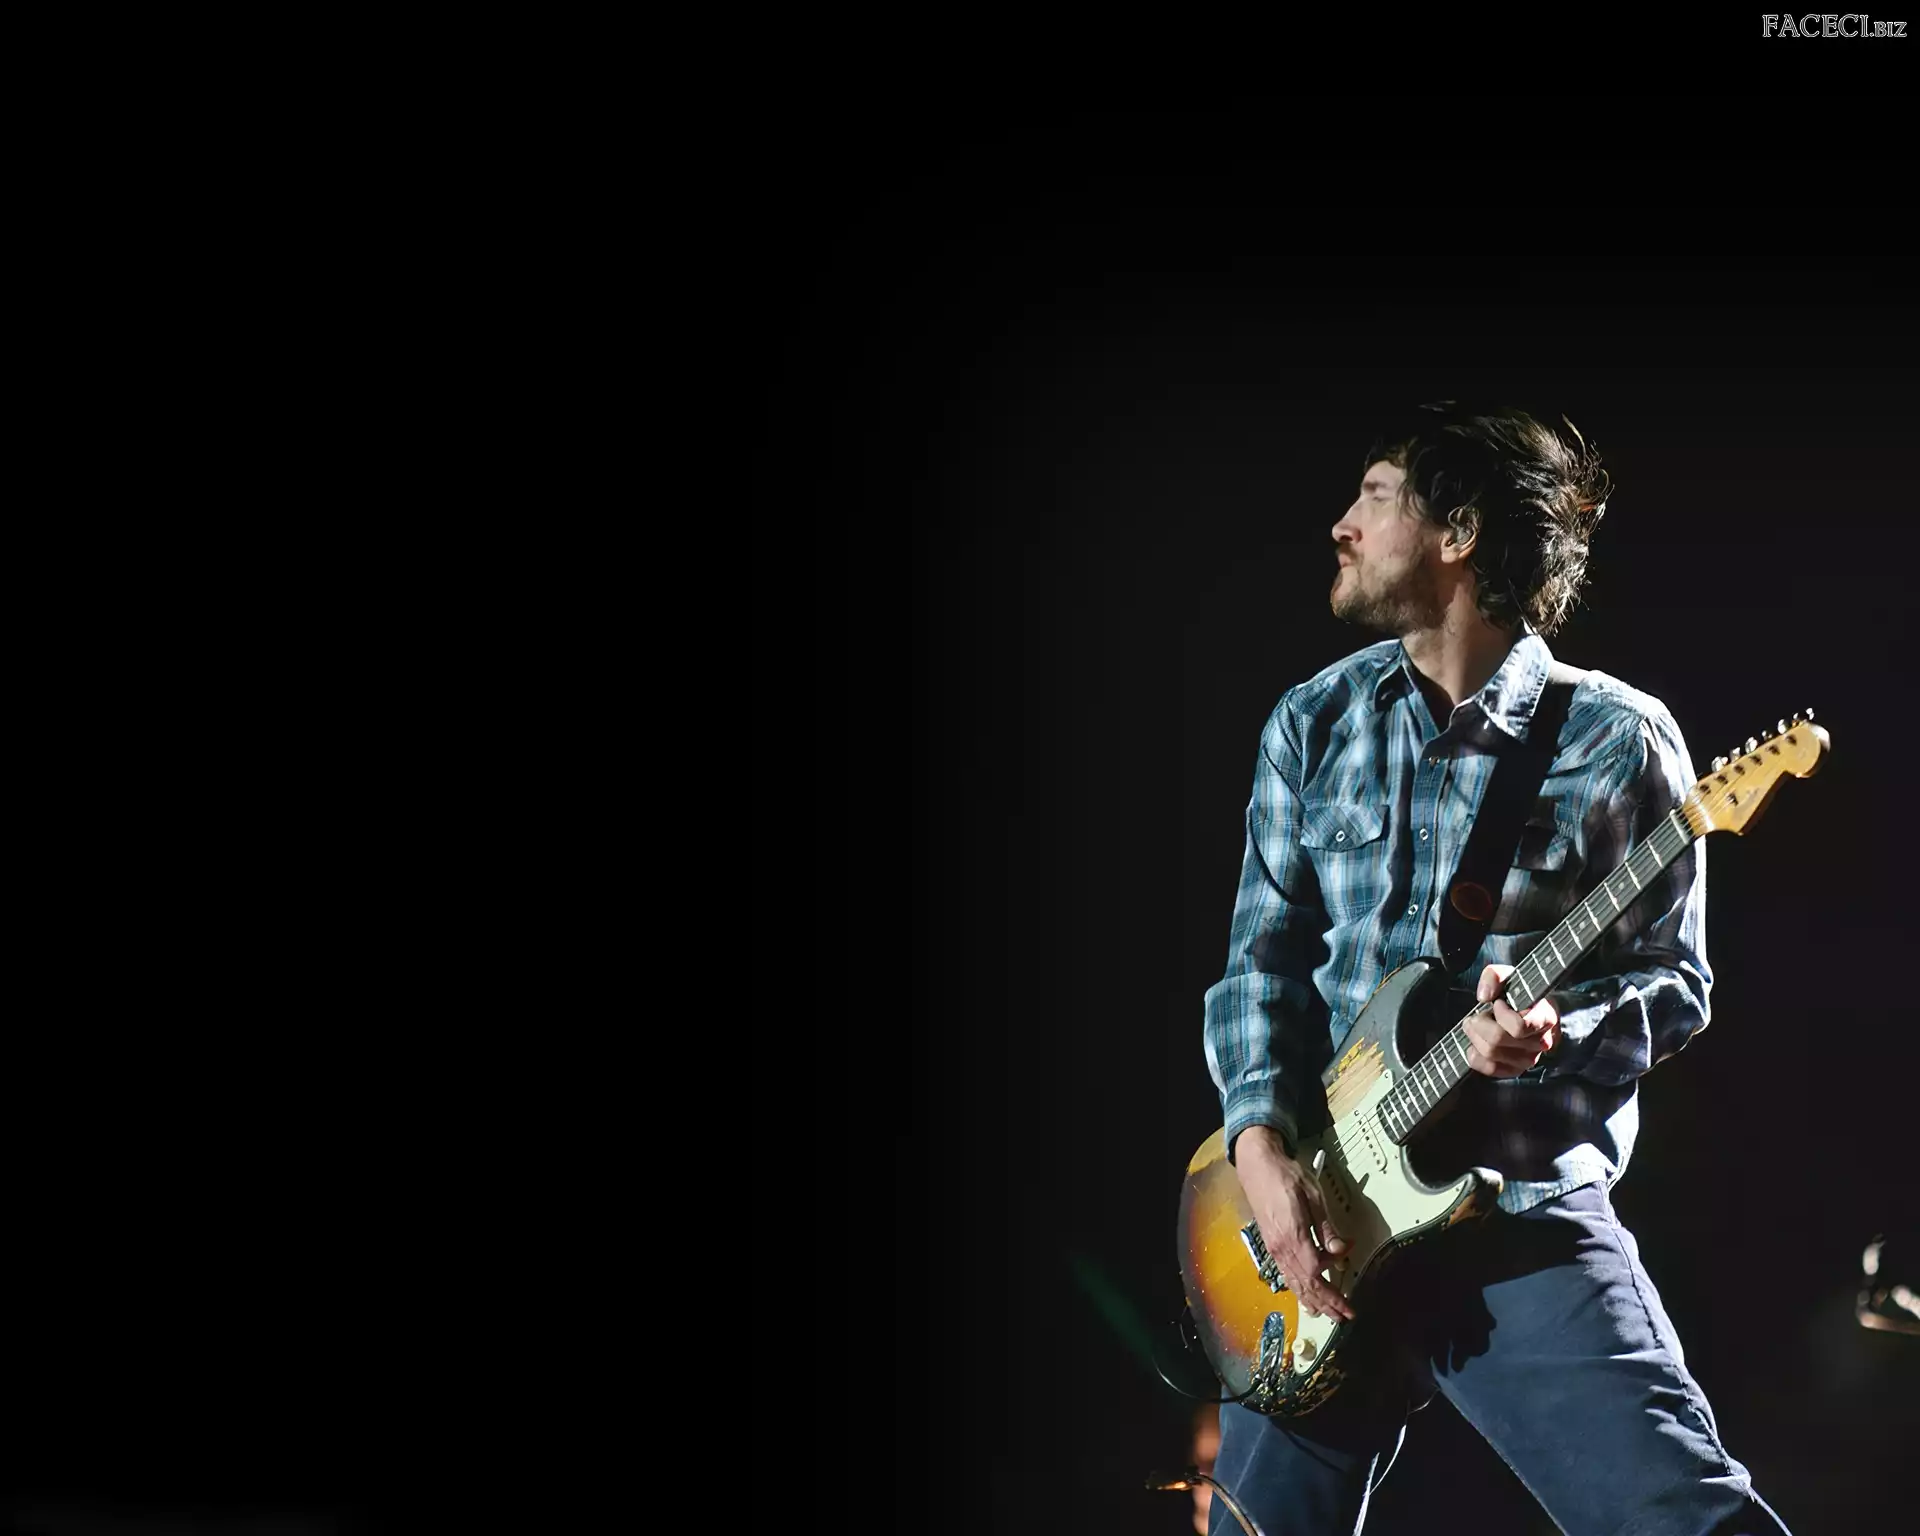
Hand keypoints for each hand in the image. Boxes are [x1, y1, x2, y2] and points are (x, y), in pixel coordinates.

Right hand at [1232, 1127, 1354, 1321]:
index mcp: (1293, 1237)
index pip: (1316, 1276)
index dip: (1333, 1294)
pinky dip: (1299, 1288)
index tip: (1348, 1306)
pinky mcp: (1271, 1244)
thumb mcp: (1314, 1196)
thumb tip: (1340, 1251)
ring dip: (1312, 1301)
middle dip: (1325, 1305)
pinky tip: (1305, 1294)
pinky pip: (1286, 1274)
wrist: (1258, 1165)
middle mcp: (1281, 1248)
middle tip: (1343, 1317)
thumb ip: (1326, 1227)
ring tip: (1327, 1313)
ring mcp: (1274, 1248)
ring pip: (1294, 1283)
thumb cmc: (1286, 1176)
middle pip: (1305, 1286)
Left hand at [1464, 963, 1558, 1077]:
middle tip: (1476, 1015)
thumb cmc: (1520, 994)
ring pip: (1491, 1054)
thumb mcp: (1510, 976)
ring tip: (1477, 1026)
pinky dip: (1475, 1055)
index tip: (1497, 1004)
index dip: (1501, 1014)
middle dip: (1479, 1024)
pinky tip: (1476, 1043)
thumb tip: (1484, 996)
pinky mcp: (1515, 1070)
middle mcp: (1540, 1043)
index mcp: (1545, 1018)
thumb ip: (1494, 976)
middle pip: (1498, 1040)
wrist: (1530, 1012)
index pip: (1519, 1026)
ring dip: (1475, 1037)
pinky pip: (1489, 1069)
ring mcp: (1529, 1059)